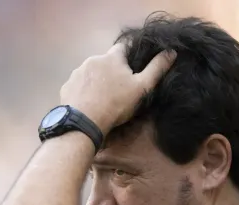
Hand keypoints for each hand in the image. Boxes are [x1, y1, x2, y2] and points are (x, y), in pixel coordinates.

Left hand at [60, 44, 175, 135]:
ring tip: (104, 98)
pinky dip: (85, 90)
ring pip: (92, 72)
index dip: (131, 56)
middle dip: (113, 70)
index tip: (134, 67)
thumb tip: (171, 51)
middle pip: (106, 61)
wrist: (84, 122)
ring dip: (98, 80)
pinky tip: (90, 103)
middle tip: (120, 88)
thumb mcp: (141, 88)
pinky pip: (79, 84)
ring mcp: (77, 72)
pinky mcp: (67, 85)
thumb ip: (156, 68)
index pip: (124, 47)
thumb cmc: (116, 104)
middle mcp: (93, 59)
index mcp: (112, 57)